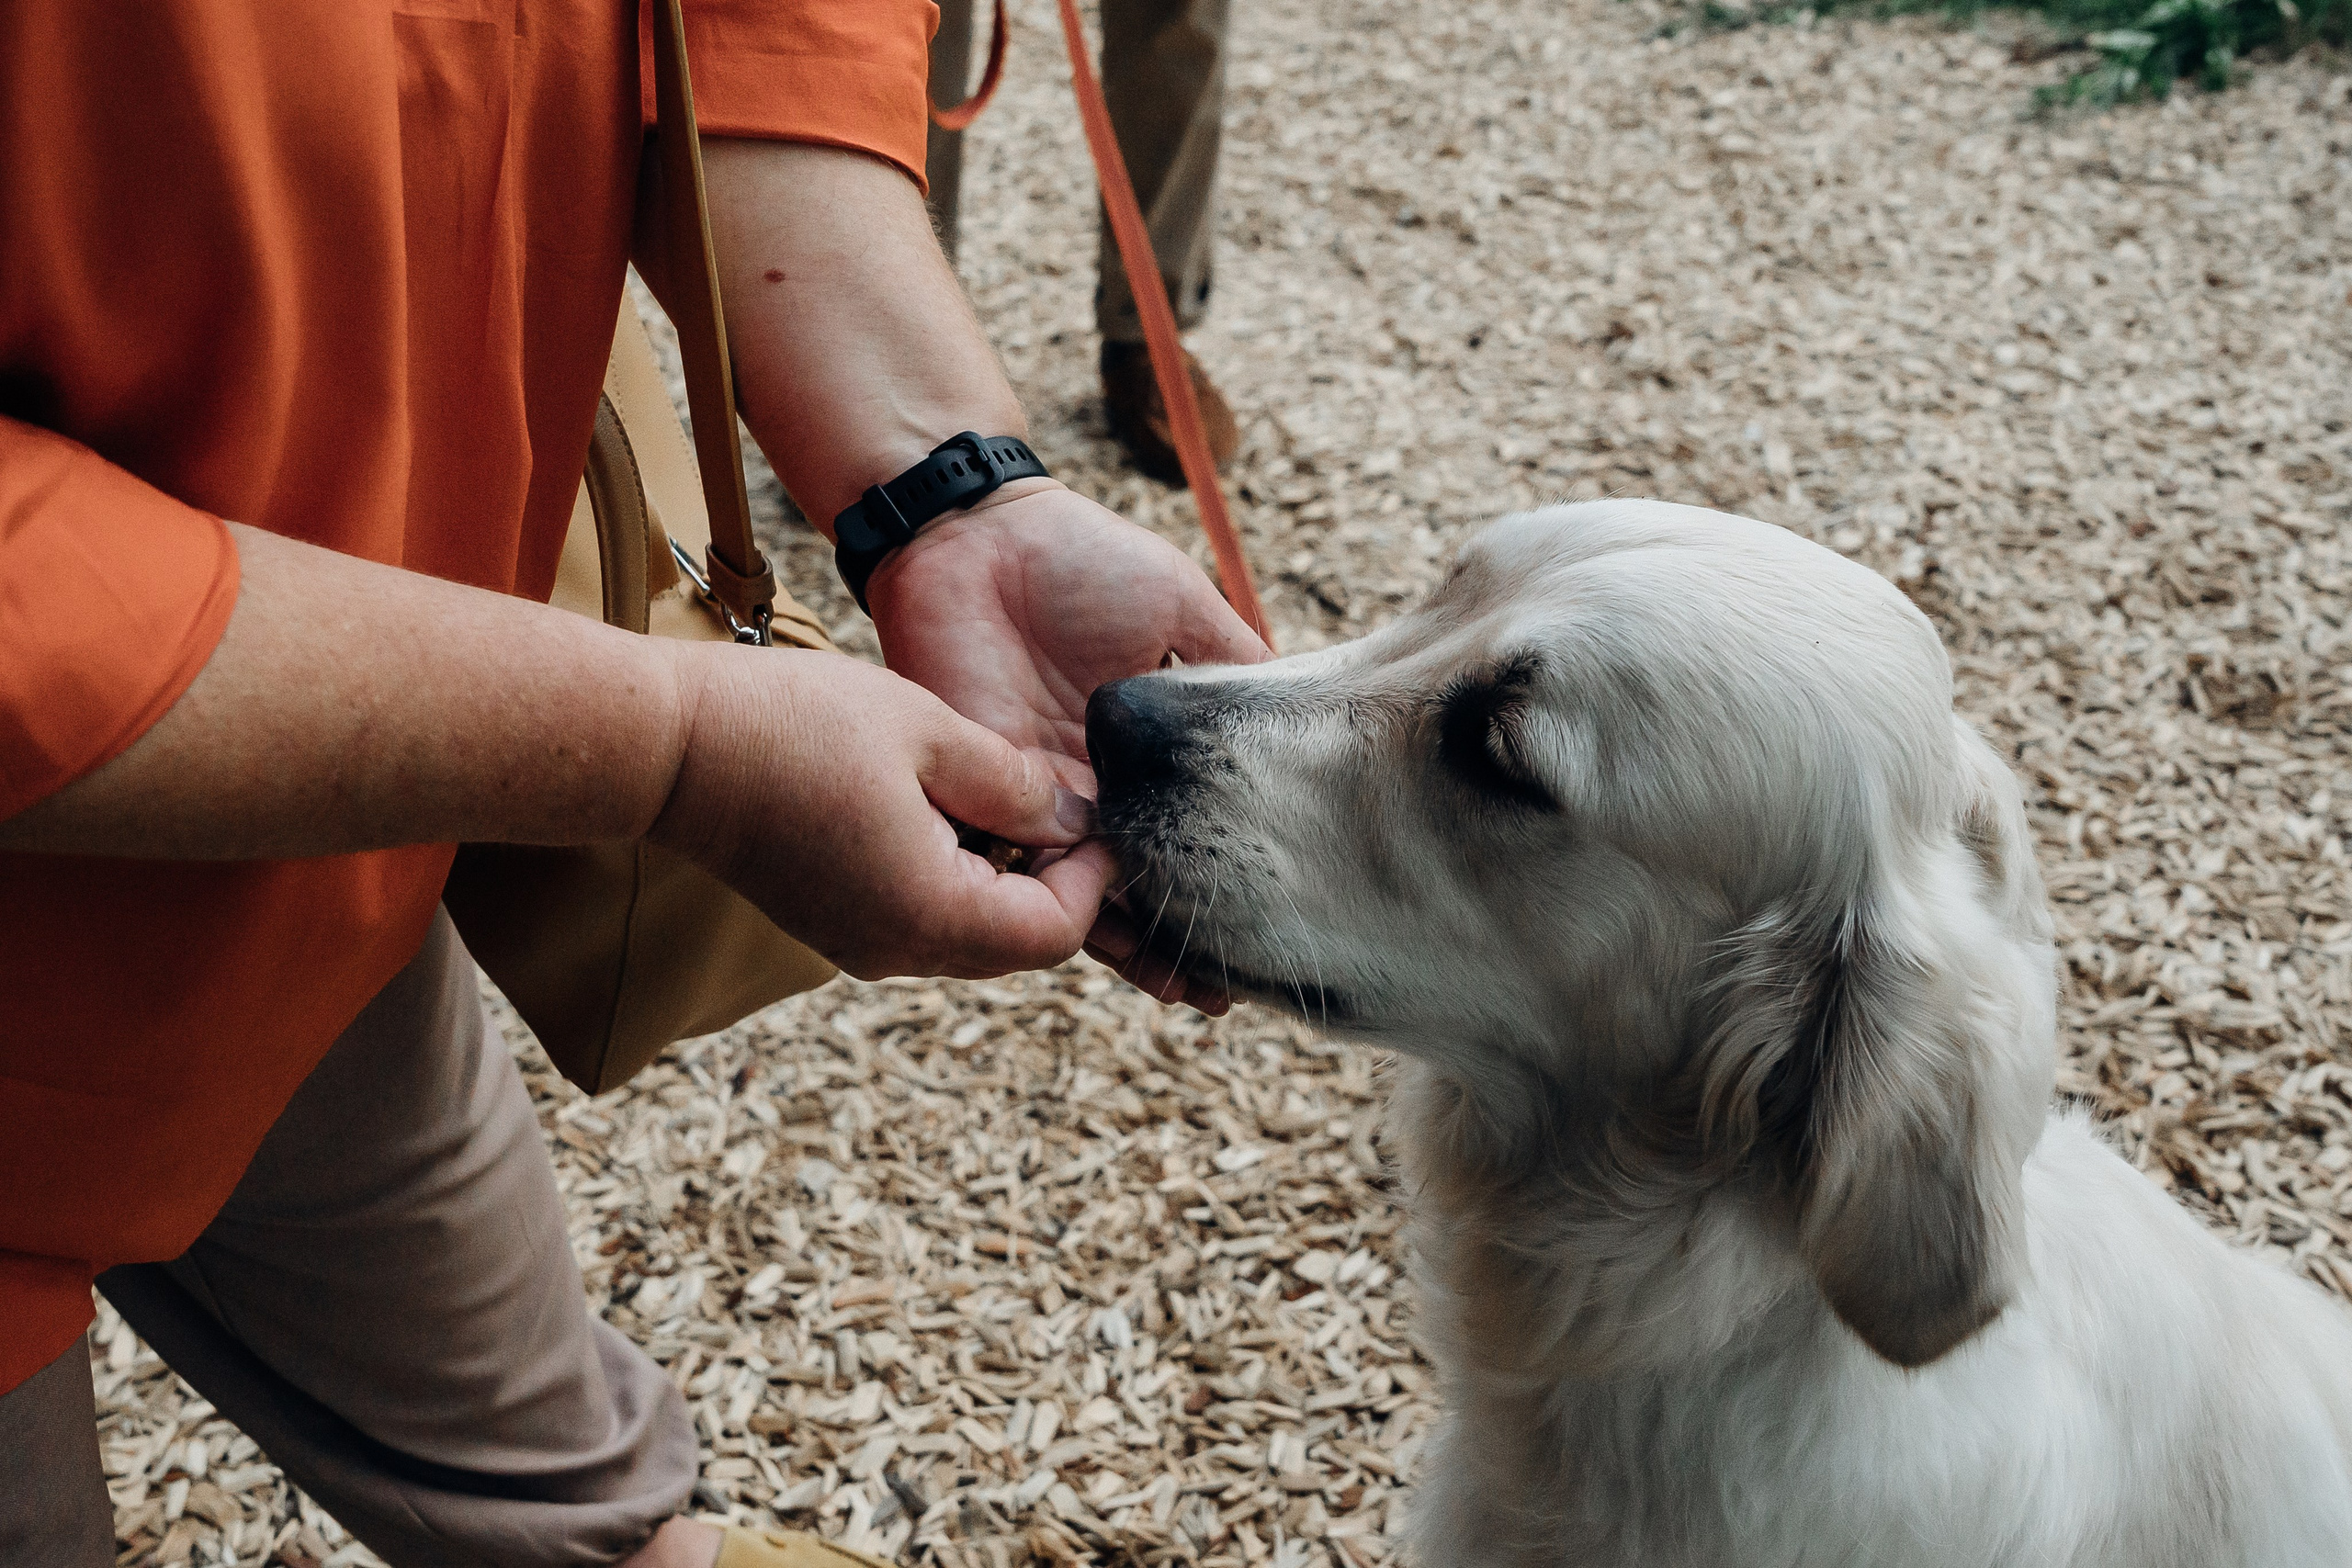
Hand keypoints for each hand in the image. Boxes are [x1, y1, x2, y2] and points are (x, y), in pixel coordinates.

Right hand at [649, 643, 1110, 980]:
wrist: (666, 745)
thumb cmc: (792, 724)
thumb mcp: (928, 730)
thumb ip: (1014, 782)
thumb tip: (1075, 818)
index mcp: (931, 912)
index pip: (1055, 931)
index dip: (1091, 876)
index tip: (1095, 813)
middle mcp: (897, 949)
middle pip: (1017, 944)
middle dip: (1053, 881)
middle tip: (1056, 802)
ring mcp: (858, 943)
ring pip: (971, 934)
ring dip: (1002, 878)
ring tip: (997, 794)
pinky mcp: (831, 924)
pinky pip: (922, 919)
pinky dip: (954, 877)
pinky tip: (941, 806)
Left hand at [864, 481, 1267, 1009]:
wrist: (977, 534)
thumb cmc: (1080, 559)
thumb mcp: (1183, 608)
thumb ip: (1232, 663)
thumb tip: (1296, 716)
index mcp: (1135, 755)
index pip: (1180, 838)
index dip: (1215, 885)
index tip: (1259, 934)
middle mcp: (1086, 789)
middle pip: (1132, 884)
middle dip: (1174, 940)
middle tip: (1222, 991)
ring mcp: (1032, 795)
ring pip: (1078, 890)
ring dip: (1123, 940)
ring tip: (1179, 986)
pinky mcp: (980, 787)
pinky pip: (1016, 860)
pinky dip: (1048, 899)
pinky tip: (1095, 937)